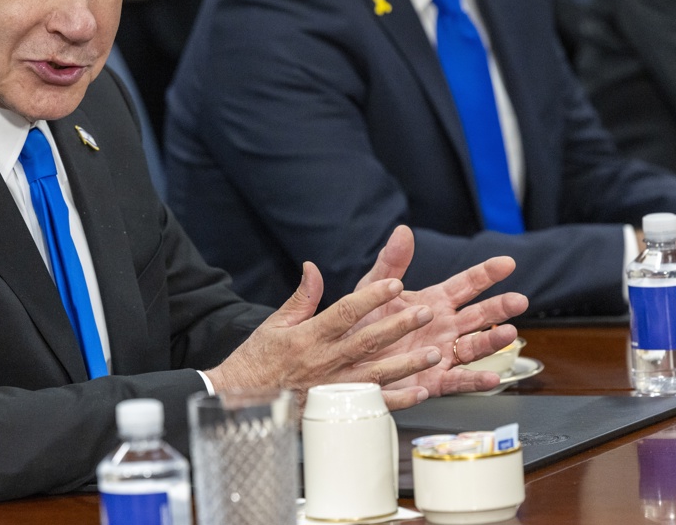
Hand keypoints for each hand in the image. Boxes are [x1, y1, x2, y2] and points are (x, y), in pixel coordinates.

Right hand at [204, 226, 527, 411]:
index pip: (346, 311)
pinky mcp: (335, 407)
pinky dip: (396, 400)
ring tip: (433, 354)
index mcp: (309, 335)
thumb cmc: (259, 359)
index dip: (372, 297)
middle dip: (399, 326)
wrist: (242, 399)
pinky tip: (419, 391)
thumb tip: (312, 268)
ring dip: (407, 364)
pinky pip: (370, 404)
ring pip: (376, 373)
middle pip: (368, 340)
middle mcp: (323, 360)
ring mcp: (332, 386)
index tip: (394, 284)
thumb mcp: (275, 323)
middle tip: (426, 313)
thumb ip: (302, 297)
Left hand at [354, 226, 528, 403]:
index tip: (507, 263)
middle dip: (500, 307)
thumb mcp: (374, 288)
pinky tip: (491, 377)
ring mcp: (442, 353)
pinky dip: (475, 381)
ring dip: (493, 341)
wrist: (345, 357)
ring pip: (475, 346)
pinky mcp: (434, 379)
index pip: (466, 284)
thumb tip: (403, 231)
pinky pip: (458, 381)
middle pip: (479, 315)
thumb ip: (391, 262)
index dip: (486, 274)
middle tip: (519, 300)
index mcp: (433, 301)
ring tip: (509, 333)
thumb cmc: (362, 321)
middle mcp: (444, 327)